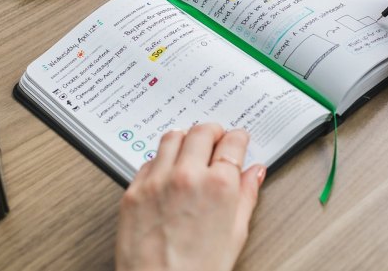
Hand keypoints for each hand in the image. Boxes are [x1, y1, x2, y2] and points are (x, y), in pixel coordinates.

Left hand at [116, 125, 265, 270]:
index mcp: (218, 186)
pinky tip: (168, 173)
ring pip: (172, 137)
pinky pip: (148, 161)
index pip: (232, 142)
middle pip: (202, 131)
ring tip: (191, 150)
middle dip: (213, 132)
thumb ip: (246, 196)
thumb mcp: (235, 234)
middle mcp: (187, 176)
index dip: (238, 138)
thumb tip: (254, 173)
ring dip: (186, 139)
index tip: (238, 140)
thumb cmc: (198, 270)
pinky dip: (161, 160)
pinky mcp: (133, 191)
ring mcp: (157, 181)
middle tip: (216, 140)